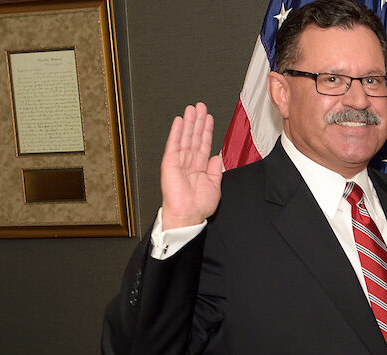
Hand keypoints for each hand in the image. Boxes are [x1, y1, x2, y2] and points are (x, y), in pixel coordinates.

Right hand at [161, 103, 222, 229]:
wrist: (188, 214)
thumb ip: (215, 170)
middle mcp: (189, 162)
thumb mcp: (214, 185)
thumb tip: (216, 157)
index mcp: (200, 167)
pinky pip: (174, 144)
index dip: (207, 130)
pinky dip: (177, 132)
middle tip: (200, 106)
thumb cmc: (199, 205)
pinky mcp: (170, 162)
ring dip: (189, 122)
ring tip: (192, 108)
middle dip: (197, 121)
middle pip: (194, 137)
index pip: (204, 144)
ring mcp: (179, 161)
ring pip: (185, 137)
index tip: (209, 118)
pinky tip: (180, 121)